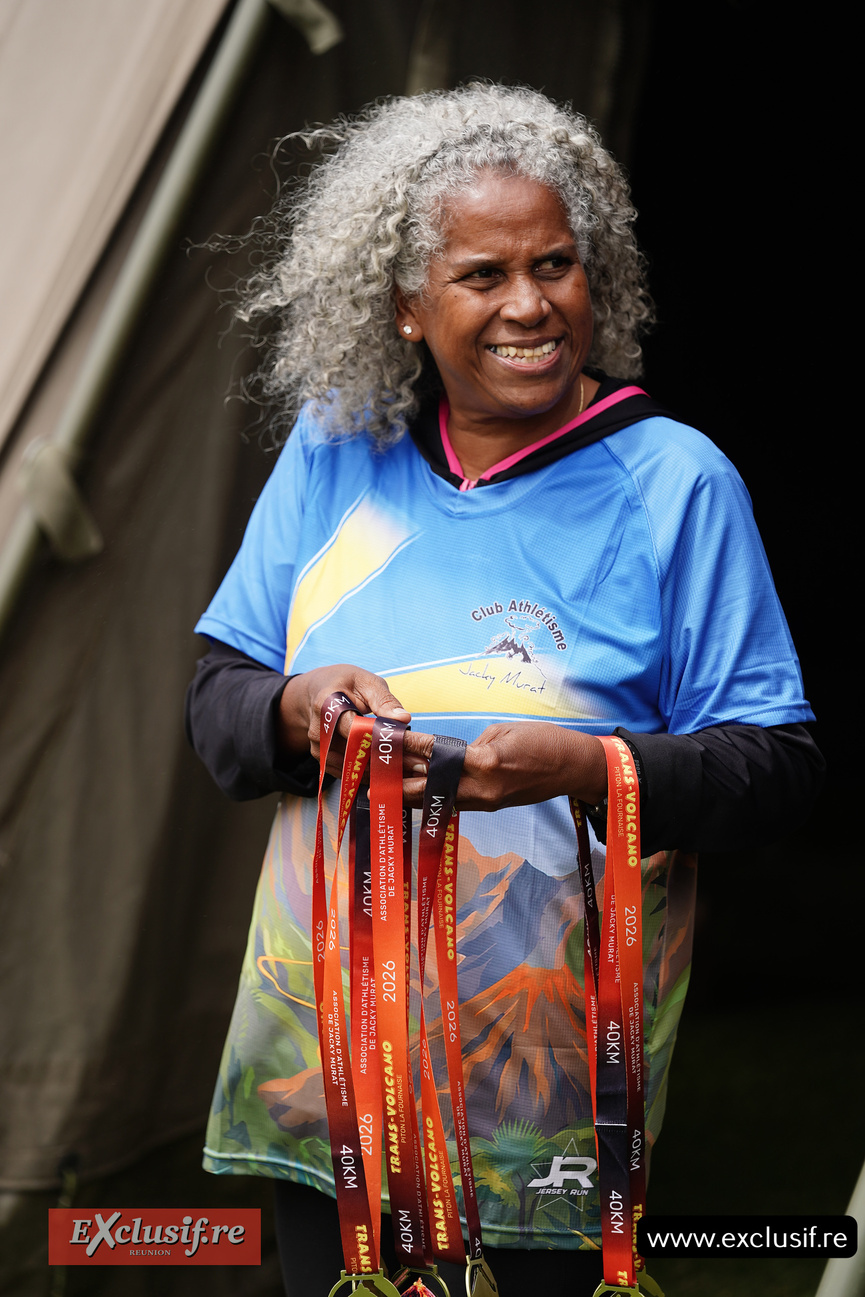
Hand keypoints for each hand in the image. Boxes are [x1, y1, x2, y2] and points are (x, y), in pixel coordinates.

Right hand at [277, 664, 420, 778]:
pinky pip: (344, 771)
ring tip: (400, 770)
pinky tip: (383, 773)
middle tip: (410, 764)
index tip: (402, 746)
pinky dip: (364, 774)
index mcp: (327, 704)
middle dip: (381, 759)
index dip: (378, 739)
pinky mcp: (321, 757)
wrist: (319, 689)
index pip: (354, 729)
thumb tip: (403, 719)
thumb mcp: (367, 682)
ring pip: (348, 766)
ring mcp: (317, 746)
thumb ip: (384, 701)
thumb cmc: (346, 683)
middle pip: (351, 752)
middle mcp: (318, 729)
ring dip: (374, 771)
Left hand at [402, 721, 606, 810]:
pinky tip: (418, 788)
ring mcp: (486, 802)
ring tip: (387, 782)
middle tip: (375, 771)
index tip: (388, 742)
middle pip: (429, 787)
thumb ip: (470, 746)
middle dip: (401, 779)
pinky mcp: (490, 807)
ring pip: (438, 799)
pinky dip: (434, 795)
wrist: (573, 767)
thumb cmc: (544, 741)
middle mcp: (482, 789)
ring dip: (413, 791)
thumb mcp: (502, 732)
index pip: (437, 755)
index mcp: (486, 763)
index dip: (410, 747)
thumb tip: (443, 753)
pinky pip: (455, 801)